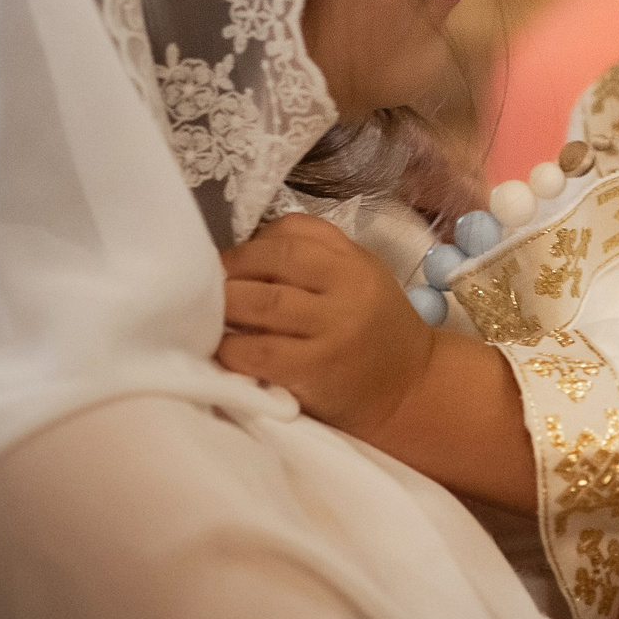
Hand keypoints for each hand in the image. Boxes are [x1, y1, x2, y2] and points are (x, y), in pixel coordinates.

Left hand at [217, 213, 433, 438]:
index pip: (294, 229)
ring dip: (225, 305)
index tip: (235, 261)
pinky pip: (258, 351)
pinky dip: (231, 348)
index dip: (254, 241)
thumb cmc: (376, 332)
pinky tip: (224, 351)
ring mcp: (332, 328)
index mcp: (355, 260)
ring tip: (209, 315)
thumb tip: (246, 257)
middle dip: (231, 268)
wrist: (411, 388)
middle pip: (274, 258)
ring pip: (262, 301)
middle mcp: (347, 287)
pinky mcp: (315, 368)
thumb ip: (317, 261)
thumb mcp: (361, 281)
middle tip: (208, 285)